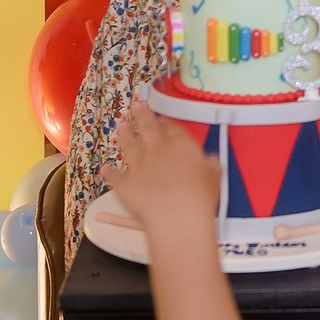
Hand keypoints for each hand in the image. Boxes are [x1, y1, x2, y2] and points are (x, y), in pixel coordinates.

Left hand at [101, 101, 218, 232]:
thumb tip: (209, 159)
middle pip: (148, 127)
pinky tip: (105, 168)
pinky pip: (114, 174)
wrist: (175, 214)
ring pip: (128, 144)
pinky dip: (109, 171)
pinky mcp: (124, 182)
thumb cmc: (200, 195)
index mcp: (181, 144)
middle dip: (142, 115)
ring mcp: (138, 164)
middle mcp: (157, 149)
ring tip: (121, 125)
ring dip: (124, 134)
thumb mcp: (214, 176)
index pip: (172, 128)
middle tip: (136, 105)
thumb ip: (210, 164)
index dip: (166, 122)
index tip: (162, 118)